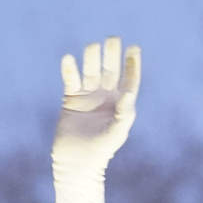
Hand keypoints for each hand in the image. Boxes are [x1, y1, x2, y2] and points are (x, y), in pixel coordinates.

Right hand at [53, 37, 140, 202]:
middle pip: (109, 69)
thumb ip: (124, 113)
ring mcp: (88, 96)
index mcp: (120, 104)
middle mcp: (105, 96)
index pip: (128, 79)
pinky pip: (70, 79)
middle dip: (112, 54)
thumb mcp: (116, 132)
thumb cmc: (101, 151)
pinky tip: (68, 59)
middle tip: (113, 39)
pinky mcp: (70, 99)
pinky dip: (69, 69)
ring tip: (92, 46)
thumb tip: (129, 93)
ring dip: (91, 57)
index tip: (134, 49)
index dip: (132, 65)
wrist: (77, 163)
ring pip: (90, 70)